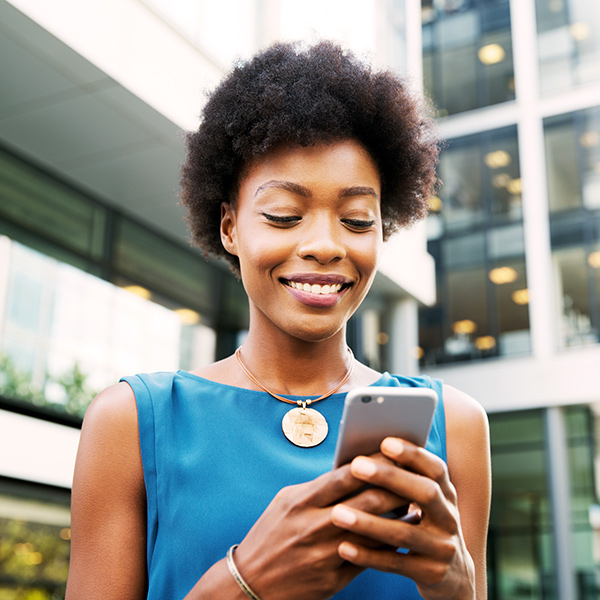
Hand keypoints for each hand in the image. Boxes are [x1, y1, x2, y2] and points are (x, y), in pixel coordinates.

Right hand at [231, 459, 407, 599]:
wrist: (252, 584)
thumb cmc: (270, 535)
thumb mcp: (286, 502)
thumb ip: (318, 487)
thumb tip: (352, 470)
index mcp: (301, 502)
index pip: (346, 476)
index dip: (374, 463)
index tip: (393, 452)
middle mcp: (315, 526)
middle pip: (368, 501)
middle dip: (395, 485)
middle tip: (413, 474)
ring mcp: (326, 555)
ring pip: (376, 530)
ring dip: (400, 514)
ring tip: (416, 500)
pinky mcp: (334, 579)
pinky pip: (371, 558)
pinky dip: (390, 542)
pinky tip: (403, 530)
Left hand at [330, 438, 475, 599]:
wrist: (453, 576)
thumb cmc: (425, 525)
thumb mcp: (424, 503)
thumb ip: (404, 481)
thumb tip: (365, 452)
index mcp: (447, 494)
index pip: (435, 469)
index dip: (413, 454)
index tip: (385, 442)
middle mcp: (449, 518)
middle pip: (425, 493)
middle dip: (390, 477)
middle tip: (356, 465)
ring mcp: (443, 548)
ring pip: (404, 533)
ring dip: (368, 522)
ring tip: (337, 513)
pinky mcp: (431, 574)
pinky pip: (395, 563)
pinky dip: (368, 555)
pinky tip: (344, 547)